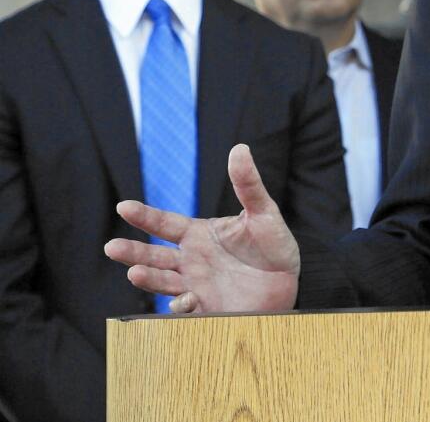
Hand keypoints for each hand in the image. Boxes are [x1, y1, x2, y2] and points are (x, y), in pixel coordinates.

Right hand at [104, 144, 299, 313]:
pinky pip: (185, 308)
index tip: (123, 206)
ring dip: (148, 278)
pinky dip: (180, 306)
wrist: (290, 282)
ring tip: (134, 273)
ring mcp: (195, 285)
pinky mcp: (206, 308)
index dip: (144, 216)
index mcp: (198, 234)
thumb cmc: (274, 245)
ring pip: (162, 282)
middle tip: (112, 247)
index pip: (165, 223)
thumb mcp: (263, 212)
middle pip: (153, 256)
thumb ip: (248, 184)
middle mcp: (191, 260)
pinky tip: (183, 300)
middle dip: (132, 252)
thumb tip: (239, 148)